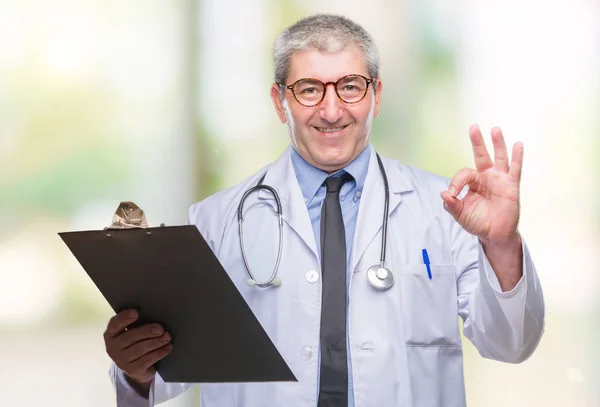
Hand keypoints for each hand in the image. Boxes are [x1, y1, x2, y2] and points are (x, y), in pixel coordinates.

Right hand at [104, 310, 172, 388]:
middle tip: (161, 329)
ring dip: (156, 342)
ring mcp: (120, 360)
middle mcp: (112, 347)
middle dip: (147, 332)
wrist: (136, 367)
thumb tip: (155, 315)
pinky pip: (146, 360)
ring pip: (140, 349)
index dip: (124, 318)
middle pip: (130, 337)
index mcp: (111, 334)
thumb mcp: (133, 332)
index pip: (114, 324)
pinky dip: (159, 353)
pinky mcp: (131, 370)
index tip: (136, 313)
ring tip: (167, 337)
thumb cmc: (136, 342)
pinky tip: (167, 347)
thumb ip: (138, 324)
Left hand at [441, 125, 521, 243]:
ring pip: (499, 157)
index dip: (457, 182)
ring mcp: (499, 179)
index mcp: (473, 182)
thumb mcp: (460, 214)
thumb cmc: (477, 222)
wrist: (494, 235)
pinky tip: (517, 145)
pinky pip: (515, 169)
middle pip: (481, 155)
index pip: (464, 174)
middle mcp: (486, 177)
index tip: (453, 194)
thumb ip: (451, 204)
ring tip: (495, 130)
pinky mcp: (511, 186)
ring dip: (497, 144)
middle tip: (473, 127)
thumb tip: (444, 193)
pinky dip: (517, 157)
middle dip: (477, 142)